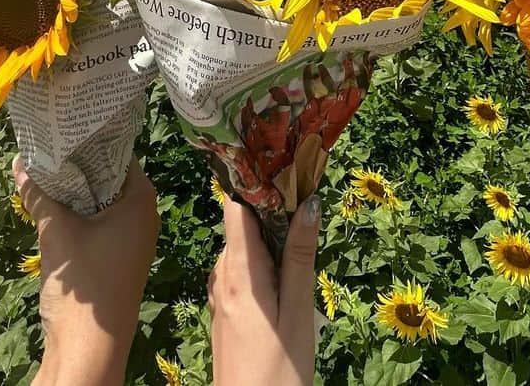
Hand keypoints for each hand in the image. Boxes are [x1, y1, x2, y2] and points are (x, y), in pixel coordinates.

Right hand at [15, 157, 159, 385]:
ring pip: (99, 203)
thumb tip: (20, 163)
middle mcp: (142, 215)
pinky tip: (49, 207)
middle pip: (108, 178)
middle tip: (47, 145)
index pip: (118, 154)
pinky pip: (96, 225)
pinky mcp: (116, 259)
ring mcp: (130, 240)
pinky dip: (76, 216)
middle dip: (77, 167)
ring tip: (42, 170)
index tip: (63, 128)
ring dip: (73, 193)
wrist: (89, 351)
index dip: (90, 141)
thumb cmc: (84, 284)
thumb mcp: (57, 233)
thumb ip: (39, 195)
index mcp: (141, 199)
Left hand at [208, 196, 319, 385]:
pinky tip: (285, 266)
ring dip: (268, 235)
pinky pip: (240, 271)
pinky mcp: (225, 313)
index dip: (256, 182)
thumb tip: (308, 202)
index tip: (283, 164)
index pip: (236, 208)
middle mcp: (222, 277)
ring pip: (242, 248)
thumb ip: (301, 258)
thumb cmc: (278, 372)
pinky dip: (261, 259)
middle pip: (240, 225)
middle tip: (304, 192)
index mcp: (239, 273)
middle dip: (270, 207)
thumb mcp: (297, 314)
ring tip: (300, 225)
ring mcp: (221, 296)